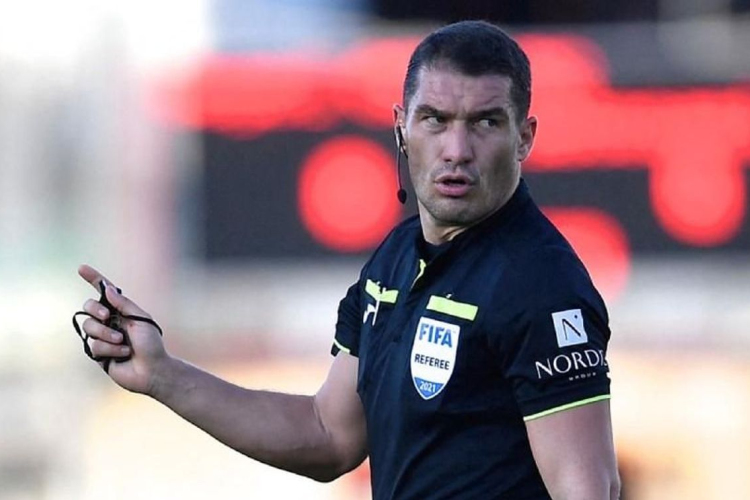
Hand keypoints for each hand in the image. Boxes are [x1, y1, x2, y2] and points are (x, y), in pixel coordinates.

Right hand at [77, 264, 168, 394]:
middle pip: (88, 307)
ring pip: (89, 327)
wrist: (152, 370)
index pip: (104, 292)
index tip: (81, 267)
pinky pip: (93, 345)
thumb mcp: (141, 319)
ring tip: (122, 342)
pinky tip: (122, 354)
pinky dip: (110, 349)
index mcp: (121, 311)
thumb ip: (123, 304)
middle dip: (96, 310)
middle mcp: (109, 322)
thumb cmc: (151, 344)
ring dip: (106, 334)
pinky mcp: (98, 353)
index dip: (93, 279)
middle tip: (108, 316)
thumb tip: (108, 288)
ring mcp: (102, 337)